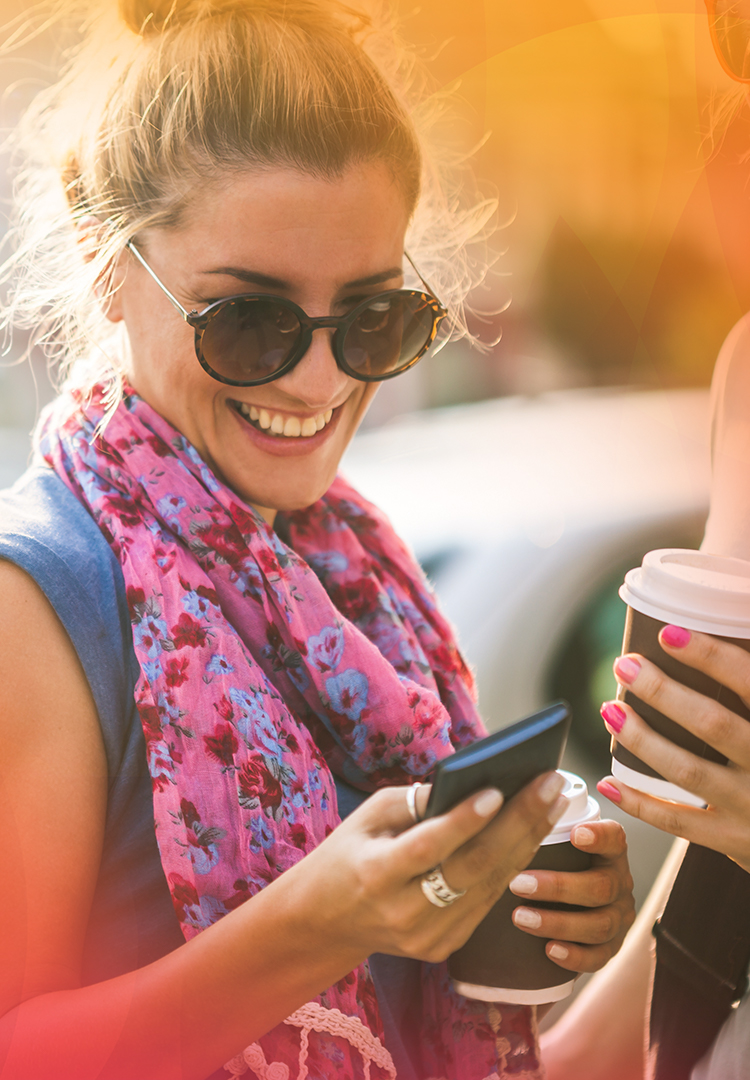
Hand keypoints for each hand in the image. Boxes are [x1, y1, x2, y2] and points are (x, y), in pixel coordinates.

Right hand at [291, 771, 569, 965]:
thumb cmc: (349, 852)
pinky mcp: (444, 947)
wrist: (326, 920)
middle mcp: (403, 913)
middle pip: (472, 867)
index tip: (498, 790)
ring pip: (490, 885)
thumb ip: (416, 801)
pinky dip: (513, 864)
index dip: (464, 821)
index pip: (428, 847)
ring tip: (556, 800)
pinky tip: (535, 831)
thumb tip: (475, 782)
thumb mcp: (367, 816)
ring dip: (528, 840)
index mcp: (375, 875)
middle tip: (552, 784)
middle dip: (519, 822)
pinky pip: (487, 901)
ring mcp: (427, 937)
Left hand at [507, 819, 634, 972]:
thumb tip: (507, 798)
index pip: (615, 839)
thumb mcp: (557, 841)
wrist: (576, 906)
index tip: (575, 833)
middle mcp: (619, 883)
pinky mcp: (612, 947)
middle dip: (558, 886)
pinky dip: (574, 956)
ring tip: (519, 917)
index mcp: (610, 852)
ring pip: (599, 924)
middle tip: (518, 883)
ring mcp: (619, 917)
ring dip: (558, 922)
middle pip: (600, 886)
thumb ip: (542, 823)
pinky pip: (599, 957)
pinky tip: (548, 950)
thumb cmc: (557, 861)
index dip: (599, 836)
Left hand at [598, 625, 749, 871]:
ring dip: (642, 738)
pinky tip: (609, 782)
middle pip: (712, 724)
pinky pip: (679, 822)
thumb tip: (730, 628)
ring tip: (611, 709)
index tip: (668, 634)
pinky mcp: (737, 840)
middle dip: (662, 692)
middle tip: (625, 666)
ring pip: (688, 771)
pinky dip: (639, 802)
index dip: (710, 656)